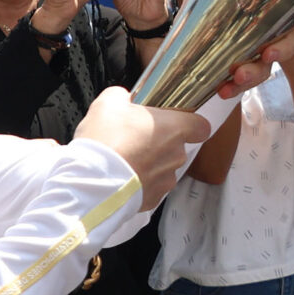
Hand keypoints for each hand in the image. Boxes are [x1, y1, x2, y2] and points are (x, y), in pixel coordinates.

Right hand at [74, 86, 211, 208]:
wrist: (92, 180)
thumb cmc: (105, 142)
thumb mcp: (108, 103)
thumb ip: (122, 96)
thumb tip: (123, 98)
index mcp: (174, 129)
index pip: (201, 126)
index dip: (191, 124)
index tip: (177, 122)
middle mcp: (176, 155)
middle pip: (176, 146)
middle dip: (159, 143)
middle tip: (135, 138)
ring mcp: (166, 179)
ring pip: (163, 168)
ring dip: (149, 163)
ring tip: (124, 159)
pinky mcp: (154, 198)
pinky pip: (150, 186)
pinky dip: (139, 182)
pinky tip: (121, 175)